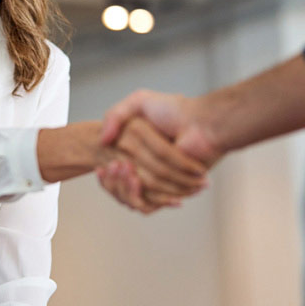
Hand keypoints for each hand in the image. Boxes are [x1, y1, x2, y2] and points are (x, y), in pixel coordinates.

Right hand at [98, 91, 218, 210]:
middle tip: (115, 165)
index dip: (105, 175)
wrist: (202, 124)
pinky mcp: (170, 192)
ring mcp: (158, 181)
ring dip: (123, 187)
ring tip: (126, 169)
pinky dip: (137, 196)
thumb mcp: (138, 101)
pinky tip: (135, 180)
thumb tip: (102, 141)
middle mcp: (146, 168)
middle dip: (113, 181)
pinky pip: (148, 204)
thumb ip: (115, 115)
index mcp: (137, 152)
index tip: (103, 166)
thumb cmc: (175, 110)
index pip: (113, 173)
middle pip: (119, 187)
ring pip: (130, 197)